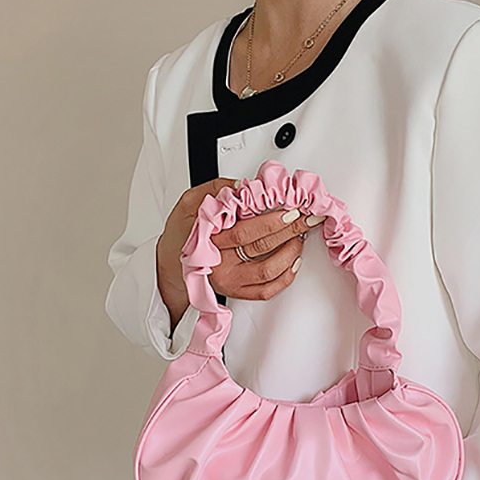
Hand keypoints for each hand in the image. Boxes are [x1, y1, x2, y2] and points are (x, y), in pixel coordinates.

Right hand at [156, 177, 324, 328]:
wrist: (172, 265)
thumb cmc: (181, 234)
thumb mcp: (190, 203)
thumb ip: (215, 190)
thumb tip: (244, 187)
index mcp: (209, 241)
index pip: (247, 230)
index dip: (272, 220)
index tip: (291, 210)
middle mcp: (221, 265)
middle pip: (263, 247)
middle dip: (291, 230)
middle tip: (307, 218)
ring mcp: (230, 282)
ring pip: (269, 271)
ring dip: (291, 252)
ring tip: (299, 235)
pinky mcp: (237, 292)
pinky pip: (267, 291)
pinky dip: (286, 277)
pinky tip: (294, 260)